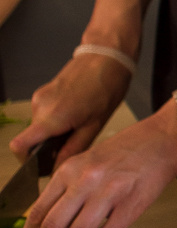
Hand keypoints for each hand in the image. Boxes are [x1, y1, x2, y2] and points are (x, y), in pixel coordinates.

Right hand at [11, 51, 132, 166]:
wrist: (106, 56)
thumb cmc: (106, 88)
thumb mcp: (94, 125)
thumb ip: (72, 150)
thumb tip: (56, 170)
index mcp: (52, 117)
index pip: (19, 145)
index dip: (25, 161)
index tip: (41, 166)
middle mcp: (39, 106)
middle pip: (31, 138)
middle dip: (47, 147)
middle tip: (74, 142)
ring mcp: (40, 97)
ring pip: (39, 127)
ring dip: (54, 132)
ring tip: (79, 124)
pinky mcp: (43, 91)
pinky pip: (43, 114)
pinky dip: (55, 120)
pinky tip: (76, 114)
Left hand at [12, 110, 176, 227]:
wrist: (161, 140)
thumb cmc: (126, 151)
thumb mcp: (86, 162)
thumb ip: (66, 188)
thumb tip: (48, 223)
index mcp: (70, 169)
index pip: (38, 210)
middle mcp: (85, 180)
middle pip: (52, 226)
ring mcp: (109, 193)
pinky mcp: (131, 205)